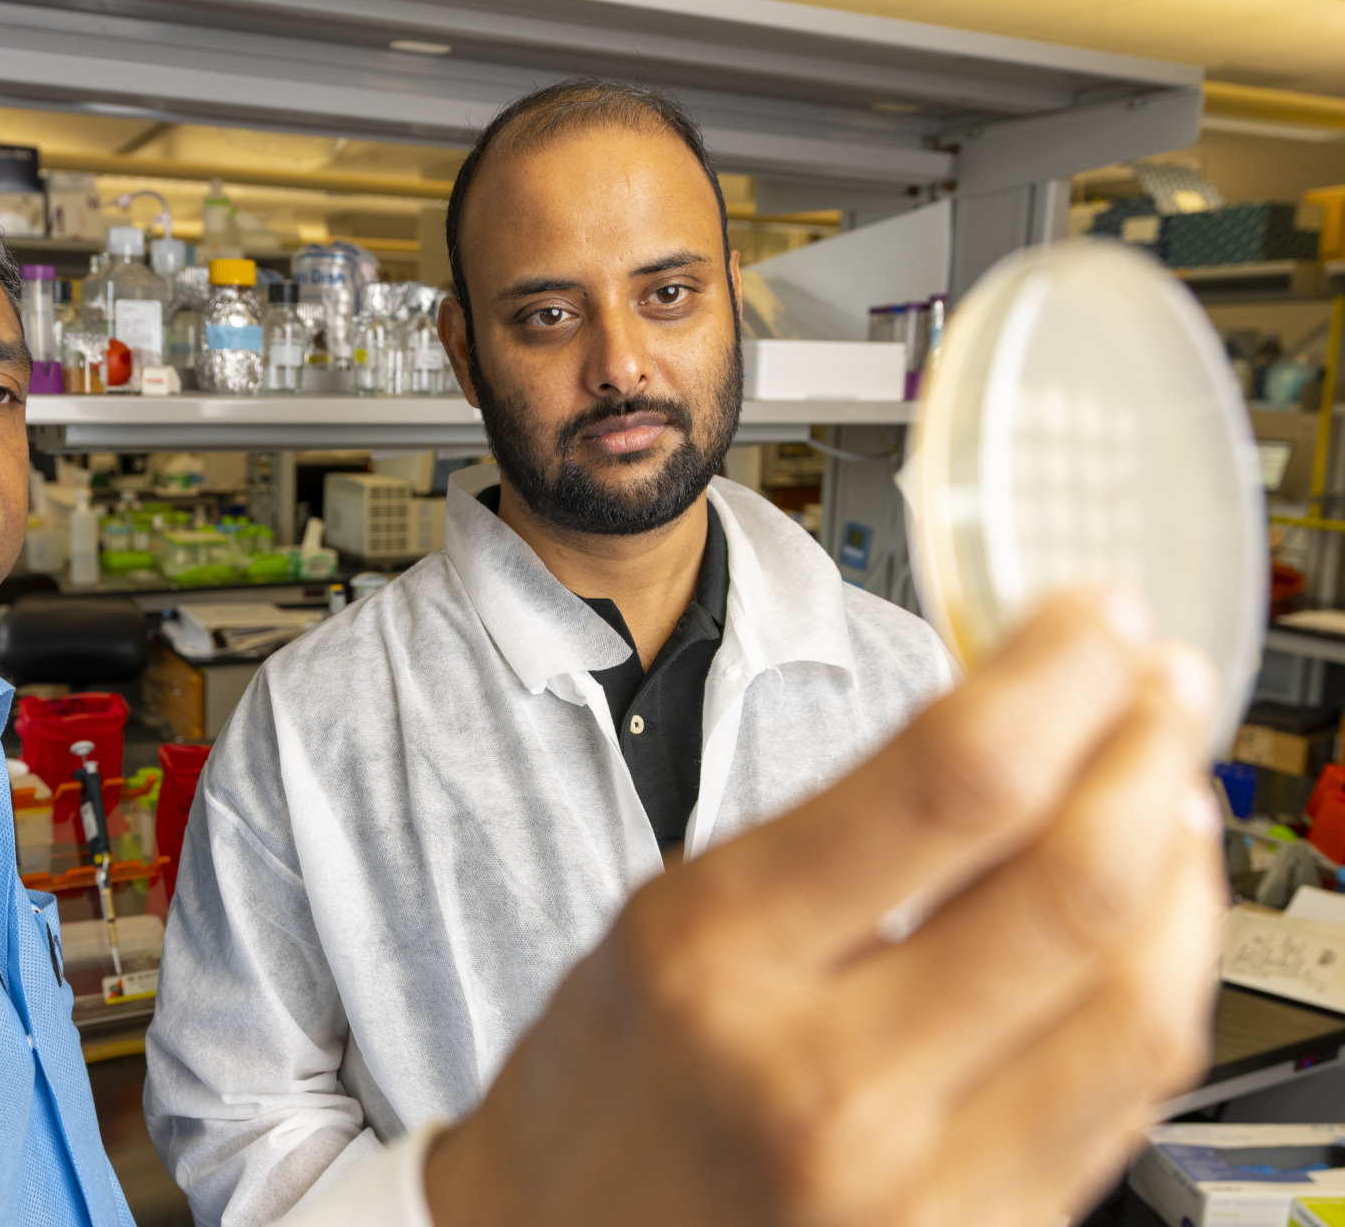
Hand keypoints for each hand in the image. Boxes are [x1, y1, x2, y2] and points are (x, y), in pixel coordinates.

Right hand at [425, 585, 1224, 1226]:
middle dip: (1151, 752)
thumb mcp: (669, 917)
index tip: (1097, 618)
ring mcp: (910, 1191)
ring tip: (1172, 796)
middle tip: (1165, 687)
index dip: (1060, 673)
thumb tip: (1007, 733)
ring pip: (1135, 1008)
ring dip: (1184, 872)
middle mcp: (821, 1082)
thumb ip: (837, 837)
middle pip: (1072, 888)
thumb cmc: (603, 1089)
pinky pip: (1119, 1107)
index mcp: (717, 958)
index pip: (948, 782)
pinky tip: (1147, 928)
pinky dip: (1157, 992)